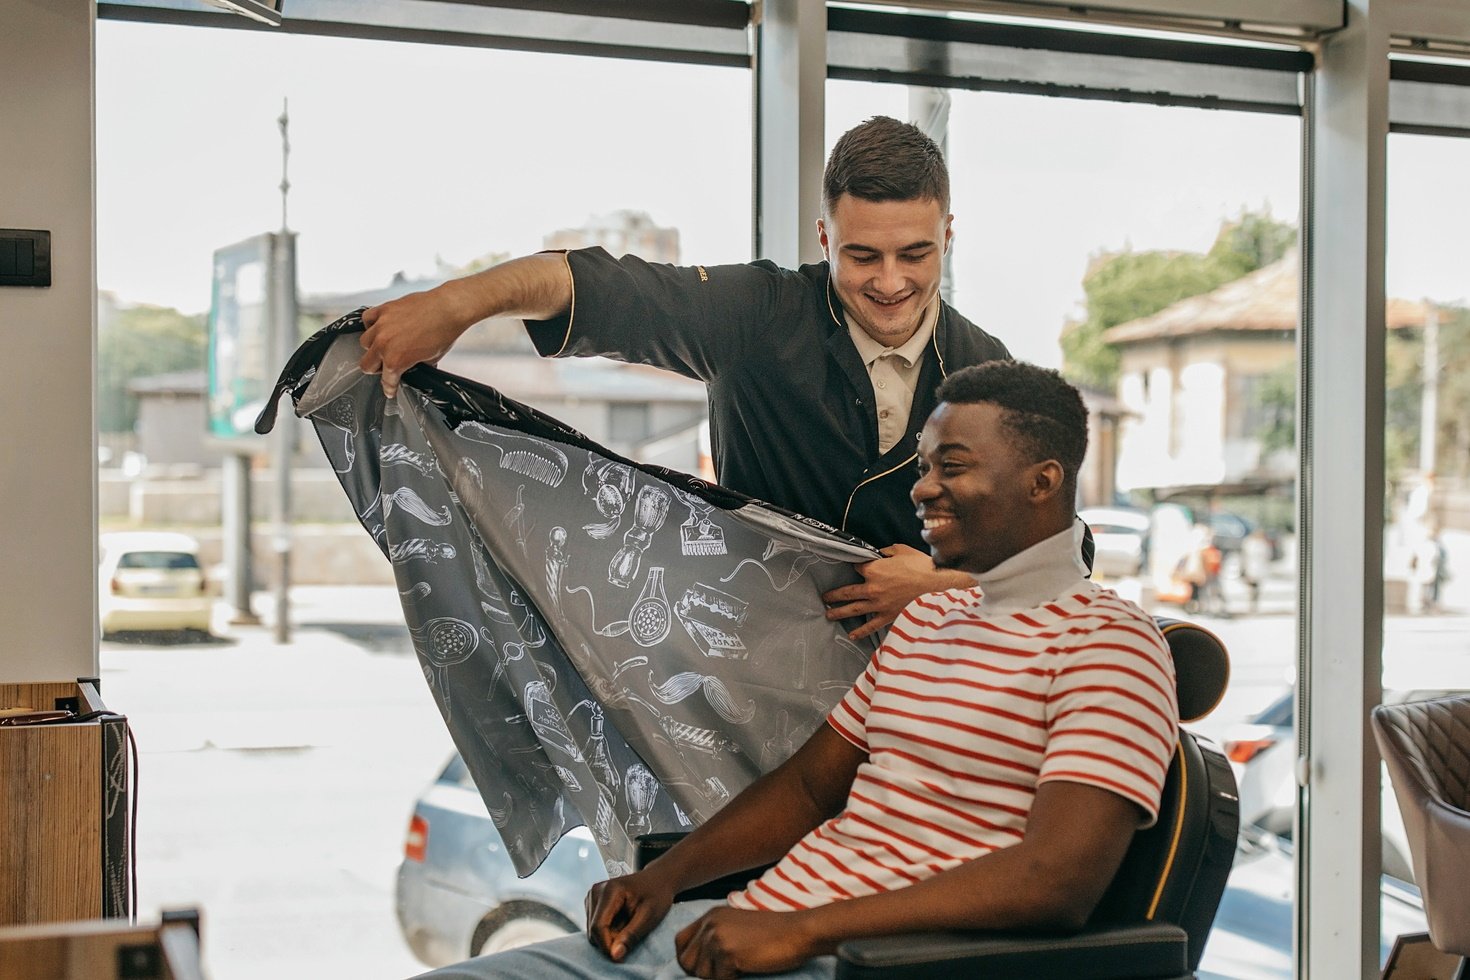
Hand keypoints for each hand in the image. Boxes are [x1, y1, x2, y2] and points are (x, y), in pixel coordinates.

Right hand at [357, 289, 467, 397]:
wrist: (449, 309)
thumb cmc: (444, 331)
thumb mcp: (432, 358)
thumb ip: (416, 364)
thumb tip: (414, 366)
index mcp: (395, 360)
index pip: (386, 381)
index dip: (389, 388)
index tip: (390, 389)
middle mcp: (384, 344)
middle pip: (366, 364)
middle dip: (376, 369)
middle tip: (386, 367)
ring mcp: (381, 326)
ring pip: (364, 342)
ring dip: (373, 347)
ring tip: (384, 345)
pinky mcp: (384, 310)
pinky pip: (367, 319)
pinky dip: (371, 324)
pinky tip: (379, 326)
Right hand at [585, 869, 675, 962]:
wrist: (658, 879)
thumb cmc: (657, 895)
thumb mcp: (649, 917)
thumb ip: (631, 936)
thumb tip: (614, 955)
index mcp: (609, 890)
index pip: (598, 926)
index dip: (607, 946)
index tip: (621, 958)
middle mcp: (596, 891)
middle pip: (593, 930)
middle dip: (610, 941)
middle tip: (632, 937)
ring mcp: (593, 896)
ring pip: (593, 930)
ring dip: (610, 936)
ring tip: (630, 926)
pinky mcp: (593, 902)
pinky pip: (595, 926)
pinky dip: (609, 930)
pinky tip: (624, 923)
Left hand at [675, 907, 816, 978]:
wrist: (797, 932)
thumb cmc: (773, 934)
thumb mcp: (737, 927)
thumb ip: (715, 936)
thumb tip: (696, 963)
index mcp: (711, 916)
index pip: (680, 941)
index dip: (687, 959)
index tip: (703, 968)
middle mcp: (710, 924)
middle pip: (686, 960)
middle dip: (701, 972)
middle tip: (725, 971)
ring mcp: (717, 937)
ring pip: (700, 973)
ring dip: (718, 976)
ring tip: (739, 967)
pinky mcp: (728, 952)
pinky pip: (719, 979)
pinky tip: (747, 968)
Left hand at [821, 544, 971, 641]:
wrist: (937, 585)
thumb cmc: (921, 565)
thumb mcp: (901, 550)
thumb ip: (886, 552)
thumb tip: (880, 554)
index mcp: (874, 569)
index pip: (856, 567)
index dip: (854, 565)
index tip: (852, 566)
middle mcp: (872, 588)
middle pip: (847, 591)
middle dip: (833, 595)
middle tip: (824, 598)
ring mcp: (879, 604)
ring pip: (853, 609)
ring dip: (839, 612)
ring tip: (828, 614)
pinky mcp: (888, 616)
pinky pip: (870, 625)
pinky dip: (860, 631)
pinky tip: (852, 634)